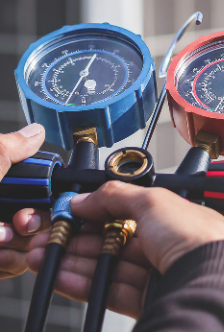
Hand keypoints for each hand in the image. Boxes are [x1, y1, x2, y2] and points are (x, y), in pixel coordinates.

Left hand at [0, 124, 50, 277]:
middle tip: (19, 222)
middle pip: (39, 213)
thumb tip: (35, 132)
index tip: (43, 199)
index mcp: (0, 183)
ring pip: (31, 242)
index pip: (36, 184)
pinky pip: (15, 264)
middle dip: (34, 221)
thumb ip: (8, 148)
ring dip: (18, 244)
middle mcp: (0, 208)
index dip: (46, 192)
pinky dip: (7, 262)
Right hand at [27, 182, 223, 317]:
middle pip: (114, 240)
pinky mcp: (148, 299)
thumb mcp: (153, 201)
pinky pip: (110, 289)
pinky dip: (84, 282)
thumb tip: (86, 197)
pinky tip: (62, 276)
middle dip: (79, 238)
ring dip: (75, 260)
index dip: (97, 211)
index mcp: (172, 216)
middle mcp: (166, 244)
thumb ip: (116, 196)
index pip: (126, 211)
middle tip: (51, 237)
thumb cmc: (197, 237)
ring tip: (44, 256)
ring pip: (109, 265)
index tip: (71, 212)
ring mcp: (157, 273)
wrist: (210, 281)